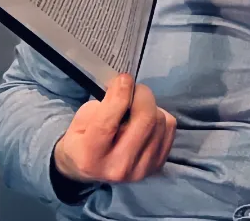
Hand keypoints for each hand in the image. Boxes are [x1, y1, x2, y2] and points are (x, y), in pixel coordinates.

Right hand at [53, 74, 175, 184]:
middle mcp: (119, 167)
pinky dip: (160, 115)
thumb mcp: (79, 121)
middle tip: (133, 89)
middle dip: (141, 94)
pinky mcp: (158, 165)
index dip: (120, 93)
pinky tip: (146, 120)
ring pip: (160, 121)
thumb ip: (101, 106)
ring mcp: (142, 170)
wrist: (92, 170)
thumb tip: (125, 89)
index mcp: (91, 157)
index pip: (109, 122)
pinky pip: (170, 127)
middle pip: (145, 120)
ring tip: (137, 108)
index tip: (123, 78)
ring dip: (150, 105)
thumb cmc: (83, 140)